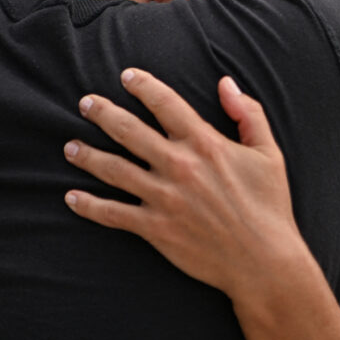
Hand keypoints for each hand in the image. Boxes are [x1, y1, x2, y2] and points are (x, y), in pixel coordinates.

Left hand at [63, 69, 339, 339]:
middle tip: (84, 103)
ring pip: (113, 169)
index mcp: (204, 143)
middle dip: (102, 112)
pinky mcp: (155, 228)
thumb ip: (248, 113)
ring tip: (69, 147)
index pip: (165, 103)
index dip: (143, 85)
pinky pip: (113, 214)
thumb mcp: (268, 153)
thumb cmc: (269, 206)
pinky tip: (71, 198)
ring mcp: (163, 197)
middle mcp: (178, 165)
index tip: (126, 76)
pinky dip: (89, 206)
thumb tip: (226, 82)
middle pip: (128, 130)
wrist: (265, 263)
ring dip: (88, 156)